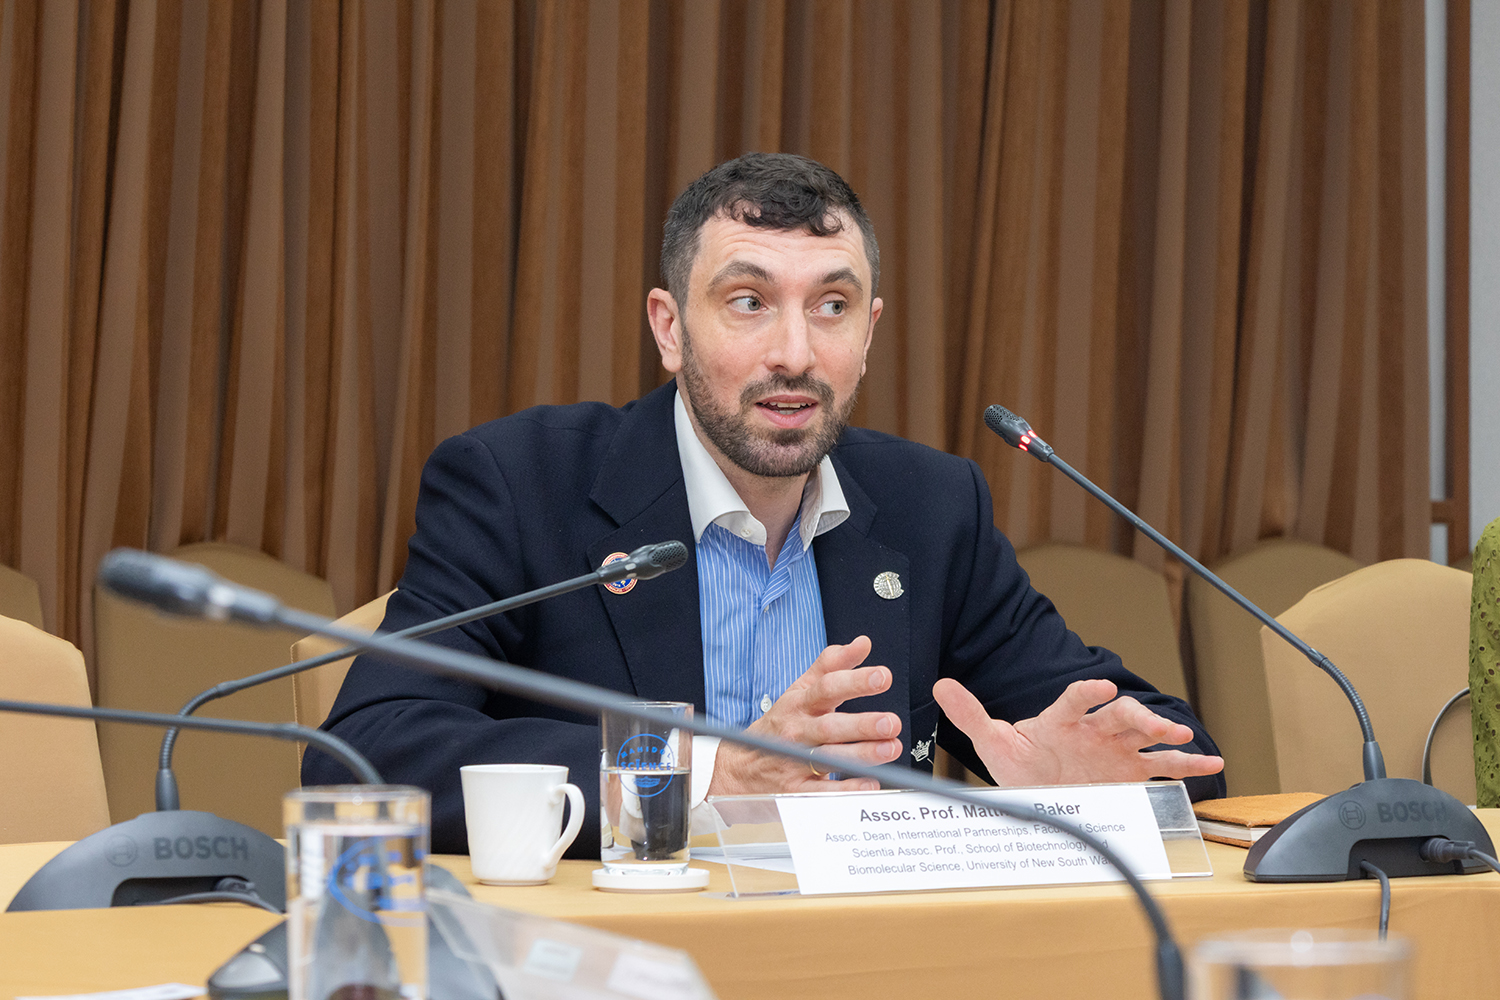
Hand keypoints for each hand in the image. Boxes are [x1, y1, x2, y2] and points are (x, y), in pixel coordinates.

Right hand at [708, 636, 903, 795]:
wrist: (740, 767)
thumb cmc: (781, 724)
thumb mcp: (800, 690)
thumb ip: (832, 665)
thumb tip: (863, 643)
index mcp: (800, 703)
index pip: (826, 688)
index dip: (854, 682)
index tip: (883, 677)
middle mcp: (797, 732)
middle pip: (829, 726)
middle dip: (862, 724)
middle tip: (891, 721)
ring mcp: (794, 761)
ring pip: (829, 757)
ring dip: (862, 754)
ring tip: (890, 748)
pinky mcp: (795, 790)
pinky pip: (821, 791)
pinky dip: (845, 789)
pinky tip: (869, 784)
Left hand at [932, 677, 1223, 786]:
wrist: (1038, 791)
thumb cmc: (1020, 764)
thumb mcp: (994, 741)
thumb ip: (970, 714)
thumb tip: (939, 684)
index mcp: (1062, 718)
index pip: (1076, 698)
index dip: (1088, 691)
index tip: (1102, 686)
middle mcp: (1094, 729)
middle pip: (1121, 715)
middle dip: (1140, 716)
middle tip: (1158, 724)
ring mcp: (1116, 749)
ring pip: (1146, 735)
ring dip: (1167, 734)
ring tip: (1187, 739)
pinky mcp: (1132, 772)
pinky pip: (1163, 766)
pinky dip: (1188, 765)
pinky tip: (1211, 764)